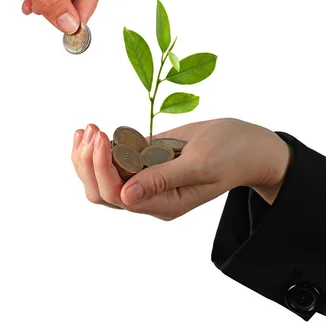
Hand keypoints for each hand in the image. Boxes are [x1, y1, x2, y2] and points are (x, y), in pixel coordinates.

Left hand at [71, 118, 292, 219]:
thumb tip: (126, 197)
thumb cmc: (231, 154)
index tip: (102, 137)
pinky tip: (93, 130)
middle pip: (102, 191)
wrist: (246, 143)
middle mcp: (151, 196)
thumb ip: (163, 180)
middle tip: (90, 131)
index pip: (118, 195)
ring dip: (88, 155)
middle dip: (88, 163)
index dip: (102, 168)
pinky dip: (100, 147)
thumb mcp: (200, 165)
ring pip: (103, 177)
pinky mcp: (146, 161)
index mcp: (165, 204)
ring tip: (87, 128)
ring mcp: (147, 178)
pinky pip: (114, 161)